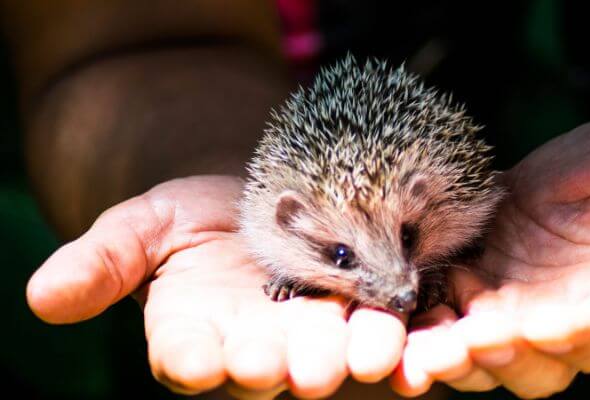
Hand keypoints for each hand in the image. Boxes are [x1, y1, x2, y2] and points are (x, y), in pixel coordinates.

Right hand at [26, 175, 407, 398]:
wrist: (264, 193)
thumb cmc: (195, 216)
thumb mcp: (145, 226)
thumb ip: (103, 260)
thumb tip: (43, 296)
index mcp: (195, 334)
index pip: (186, 356)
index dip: (191, 359)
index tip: (193, 359)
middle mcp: (257, 346)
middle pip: (269, 365)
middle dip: (284, 365)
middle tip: (301, 368)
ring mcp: (315, 332)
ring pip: (334, 352)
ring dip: (354, 354)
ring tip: (372, 350)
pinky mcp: (364, 311)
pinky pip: (382, 328)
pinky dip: (399, 335)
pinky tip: (415, 334)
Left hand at [390, 119, 589, 397]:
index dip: (570, 336)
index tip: (535, 326)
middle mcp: (570, 326)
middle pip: (536, 365)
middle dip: (496, 358)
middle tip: (459, 344)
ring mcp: (520, 315)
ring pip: (486, 359)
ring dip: (451, 357)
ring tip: (417, 349)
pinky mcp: (480, 293)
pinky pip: (451, 323)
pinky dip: (426, 328)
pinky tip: (402, 318)